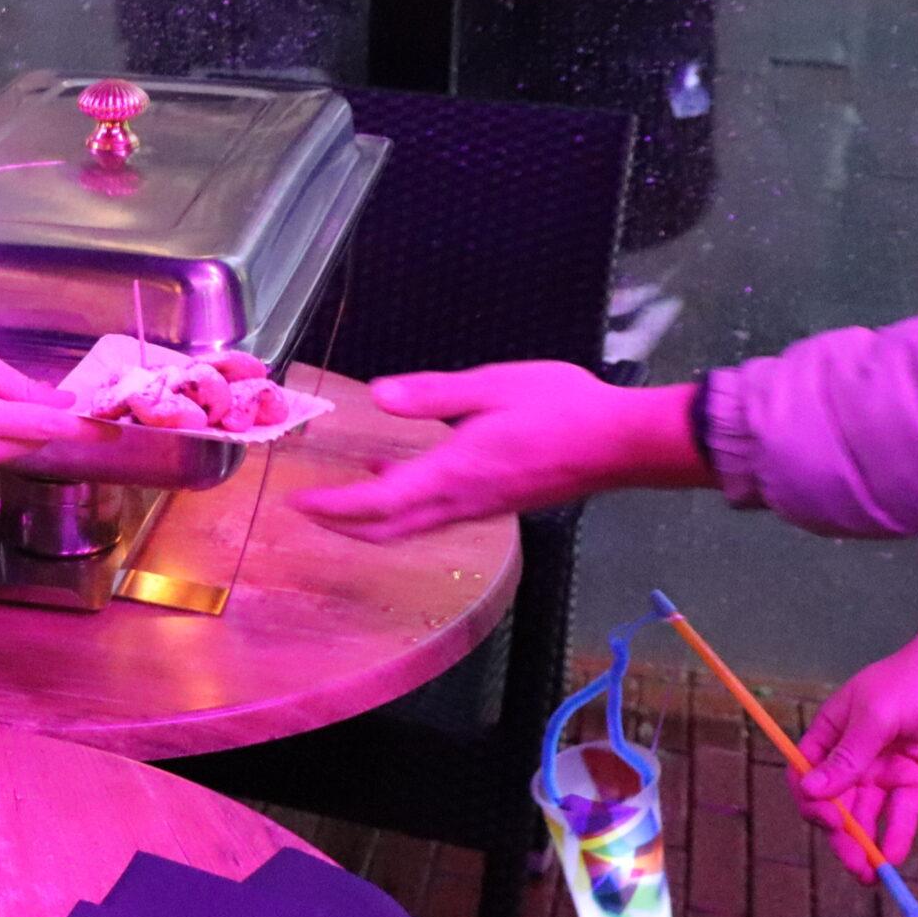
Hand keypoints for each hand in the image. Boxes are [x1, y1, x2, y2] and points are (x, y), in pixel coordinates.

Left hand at [291, 364, 707, 541]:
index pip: (377, 504)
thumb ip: (433, 394)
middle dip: (340, 524)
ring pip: (410, 529)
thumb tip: (379, 395)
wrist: (621, 444)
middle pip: (386, 530)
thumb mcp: (493, 386)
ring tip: (339, 498)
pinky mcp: (496, 504)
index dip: (331, 508)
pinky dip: (402, 510)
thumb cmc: (564, 410)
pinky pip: (434, 518)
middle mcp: (461, 501)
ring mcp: (480, 508)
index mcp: (454, 472)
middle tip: (306, 508)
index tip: (297, 501)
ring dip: (369, 521)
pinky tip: (397, 480)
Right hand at [793, 592, 917, 881]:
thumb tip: (810, 791)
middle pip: (836, 801)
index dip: (810, 800)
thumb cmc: (913, 680)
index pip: (806, 773)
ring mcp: (884, 768)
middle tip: (852, 862)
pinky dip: (895, 832)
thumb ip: (847, 757)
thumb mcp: (875, 716)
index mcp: (832, 732)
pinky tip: (893, 854)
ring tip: (870, 872)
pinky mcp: (915, 779)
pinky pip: (900, 811)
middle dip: (840, 833)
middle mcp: (854, 754)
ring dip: (865, 841)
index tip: (827, 819)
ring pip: (866, 812)